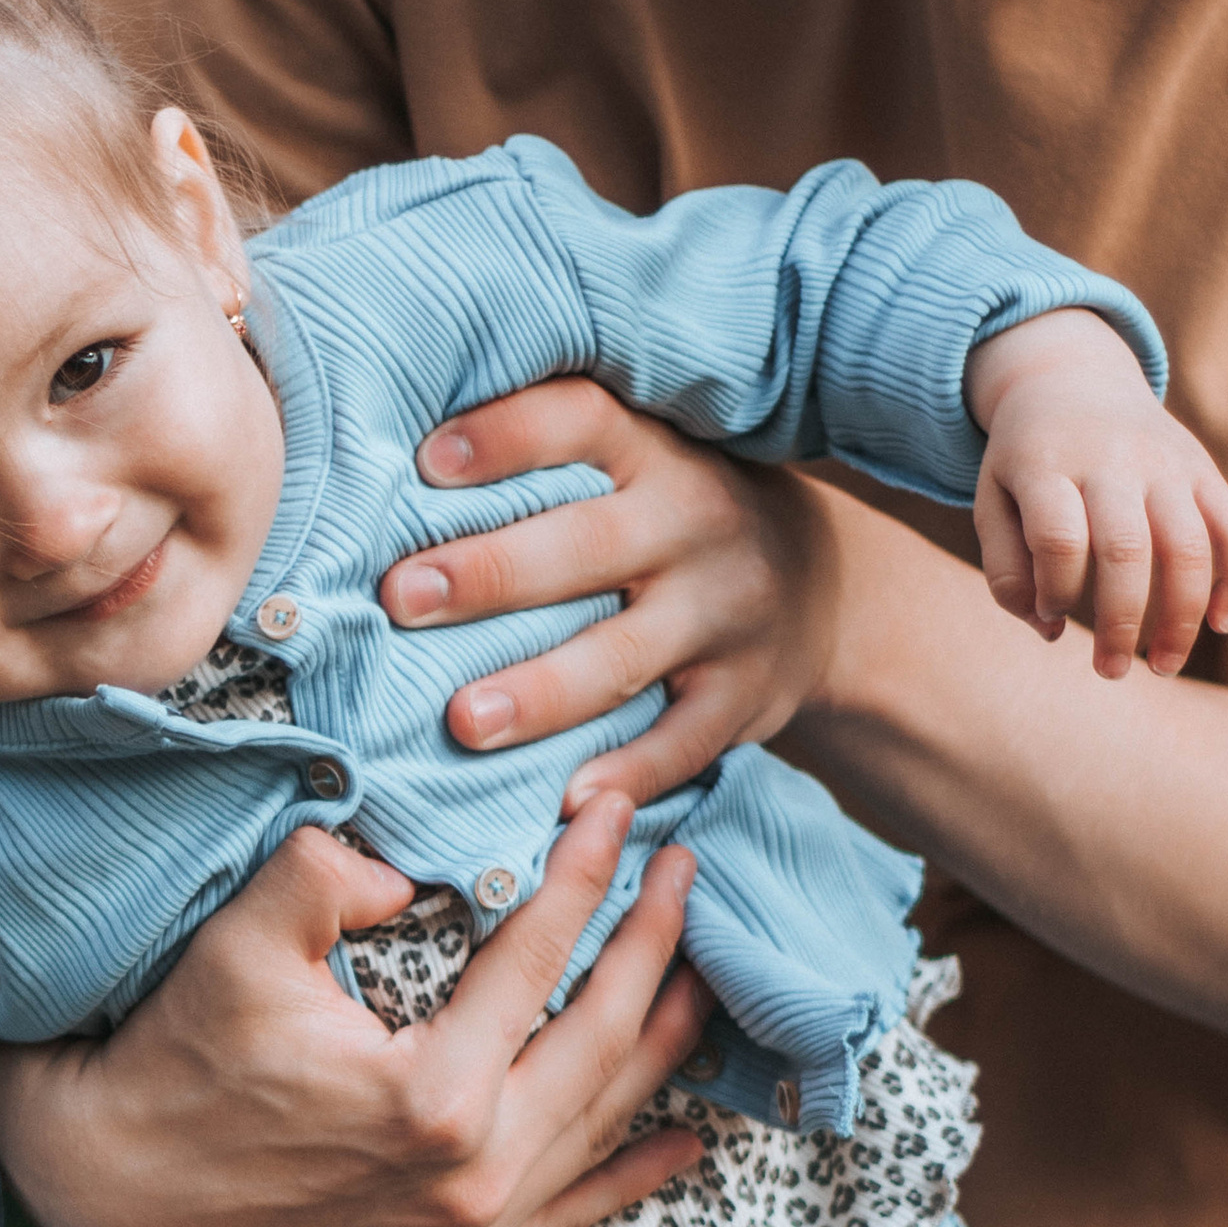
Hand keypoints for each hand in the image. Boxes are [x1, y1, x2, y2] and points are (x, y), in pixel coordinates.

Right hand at [0, 792, 710, 1226]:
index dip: (585, 876)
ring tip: (703, 975)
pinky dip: (628, 1177)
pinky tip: (685, 1143)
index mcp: (434, 1098)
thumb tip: (415, 870)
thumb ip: (335, 874)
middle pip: (601, 1047)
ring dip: (661, 1049)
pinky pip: (567, 1220)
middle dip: (653, 950)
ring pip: (598, 1129)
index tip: (617, 811)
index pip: (540, 962)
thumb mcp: (244, 940)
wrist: (119, 1188)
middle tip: (688, 876)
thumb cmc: (179, 1053)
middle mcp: (470, 1181)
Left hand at [375, 380, 848, 807]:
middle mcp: (695, 526)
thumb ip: (555, 456)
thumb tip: (400, 460)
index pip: (582, 426)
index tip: (426, 462)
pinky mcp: (741, 698)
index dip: (507, 438)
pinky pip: (680, 744)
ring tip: (463, 721)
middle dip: (491, 574)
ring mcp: (723, 617)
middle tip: (401, 598)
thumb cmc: (679, 517)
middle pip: (586, 547)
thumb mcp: (646, 460)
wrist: (827, 591)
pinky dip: (626, 773)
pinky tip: (563, 800)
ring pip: (623, 657)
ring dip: (541, 692)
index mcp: (657, 454)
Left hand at [965, 311, 1227, 681]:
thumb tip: (1050, 629)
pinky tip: (1219, 623)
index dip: (1055, 592)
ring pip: (1188, 545)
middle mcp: (1111, 459)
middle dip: (1121, 623)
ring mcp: (1164, 461)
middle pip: (1126, 549)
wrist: (1071, 378)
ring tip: (1162, 667)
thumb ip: (1006, 571)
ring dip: (1182, 616)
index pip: (1058, 539)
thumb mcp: (991, 502)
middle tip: (1111, 672)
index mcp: (1047, 464)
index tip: (1050, 615)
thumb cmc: (1025, 463)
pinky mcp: (1202, 467)